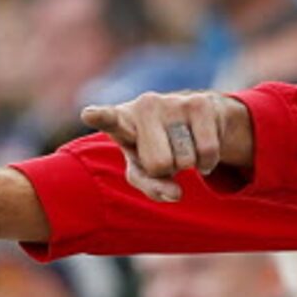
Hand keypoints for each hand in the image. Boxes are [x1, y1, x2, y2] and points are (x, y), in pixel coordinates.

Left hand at [78, 90, 250, 202]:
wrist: (191, 117)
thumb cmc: (156, 147)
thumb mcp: (144, 169)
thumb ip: (150, 186)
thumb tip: (175, 194)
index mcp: (120, 122)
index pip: (107, 119)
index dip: (100, 117)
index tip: (89, 114)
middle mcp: (144, 106)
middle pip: (159, 164)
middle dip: (168, 169)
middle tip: (166, 154)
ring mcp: (172, 101)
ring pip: (186, 160)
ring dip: (188, 163)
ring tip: (181, 146)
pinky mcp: (200, 102)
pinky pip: (207, 152)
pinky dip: (207, 161)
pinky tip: (199, 147)